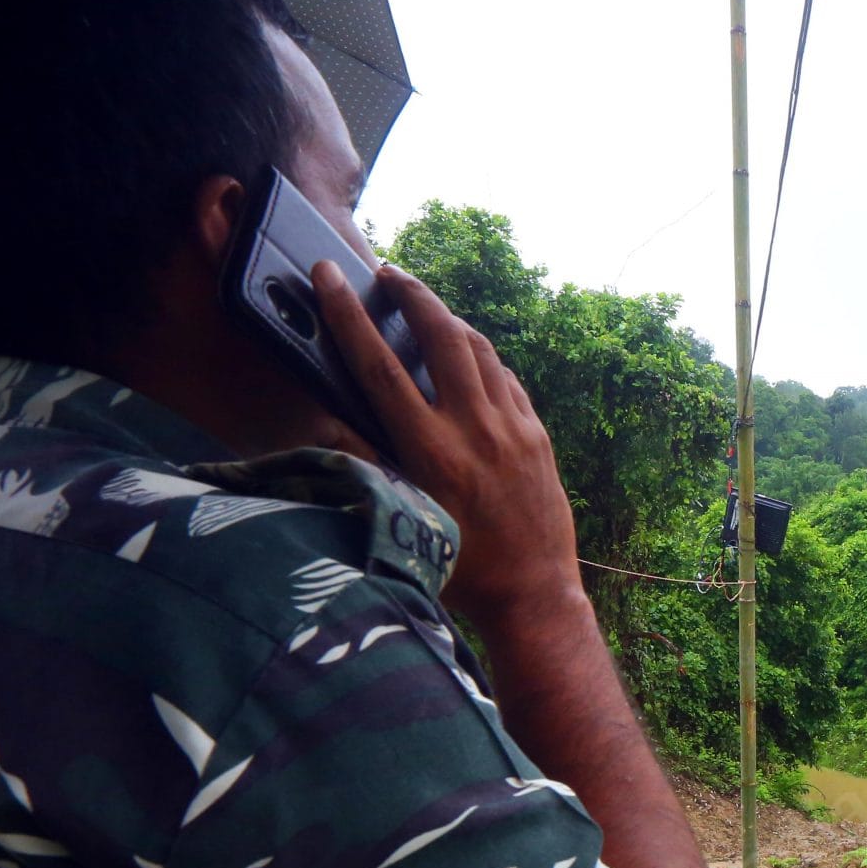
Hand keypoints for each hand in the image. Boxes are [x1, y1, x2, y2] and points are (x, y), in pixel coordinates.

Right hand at [310, 259, 577, 619]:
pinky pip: (505, 379)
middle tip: (389, 273)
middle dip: (413, 293)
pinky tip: (466, 359)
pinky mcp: (537, 435)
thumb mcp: (401, 519)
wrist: (534, 595)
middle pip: (441, 334)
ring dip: (448, 319)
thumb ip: (369, 464)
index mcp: (430, 451)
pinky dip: (481, 359)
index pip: (378, 365)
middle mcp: (474, 430)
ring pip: (479, 348)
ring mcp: (512, 428)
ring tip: (424, 307)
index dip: (348, 314)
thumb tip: (336, 418)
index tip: (329, 275)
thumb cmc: (460, 570)